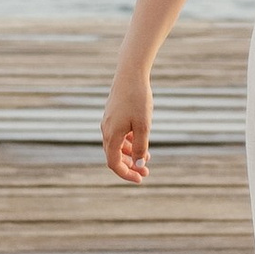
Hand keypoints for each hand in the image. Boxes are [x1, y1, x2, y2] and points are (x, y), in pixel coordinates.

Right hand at [101, 67, 152, 182]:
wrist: (130, 74)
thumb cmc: (138, 100)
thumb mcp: (143, 126)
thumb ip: (140, 147)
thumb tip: (139, 165)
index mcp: (111, 136)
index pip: (114, 164)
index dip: (126, 174)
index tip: (141, 179)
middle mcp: (106, 131)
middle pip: (114, 156)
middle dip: (130, 166)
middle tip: (146, 171)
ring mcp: (108, 122)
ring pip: (117, 145)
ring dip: (130, 154)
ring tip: (148, 156)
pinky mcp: (113, 115)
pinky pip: (118, 135)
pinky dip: (128, 142)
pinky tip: (140, 141)